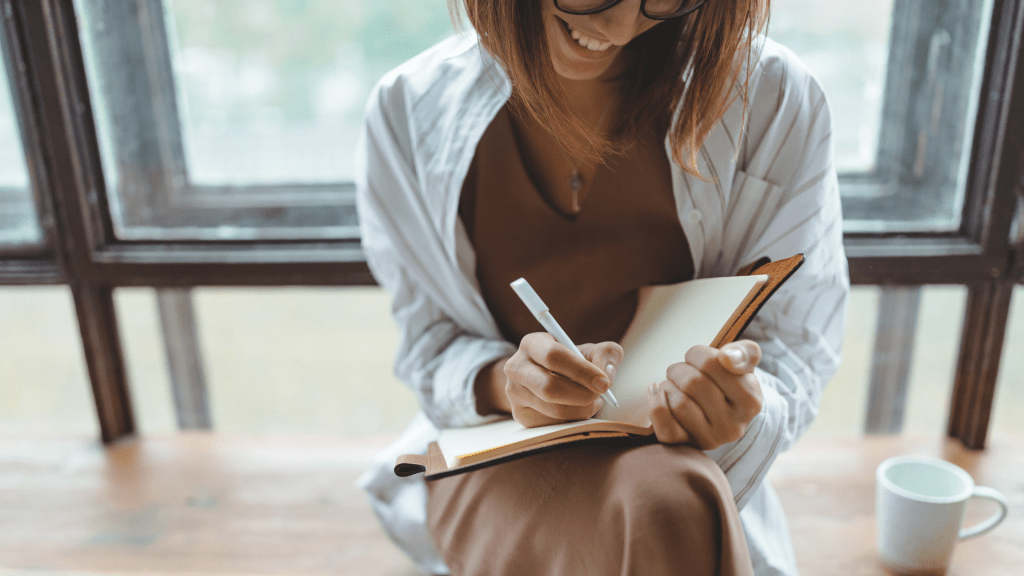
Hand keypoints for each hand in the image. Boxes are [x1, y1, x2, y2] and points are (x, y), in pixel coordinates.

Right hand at [503, 333, 623, 427]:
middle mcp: (516, 367)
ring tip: (592, 400)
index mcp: (532, 344)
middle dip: (582, 395)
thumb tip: (606, 374)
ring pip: (554, 410)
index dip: (581, 371)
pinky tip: (577, 409)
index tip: (605, 383)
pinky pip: (553, 425)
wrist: (550, 378)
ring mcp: (514, 393)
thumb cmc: (574, 362)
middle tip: (600, 396)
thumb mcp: (591, 351)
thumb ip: (606, 354)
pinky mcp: (520, 415)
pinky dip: (573, 420)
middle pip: (549, 388)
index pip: (554, 356)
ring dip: (582, 409)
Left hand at [647, 340, 762, 449]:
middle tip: (680, 370)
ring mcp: (711, 439)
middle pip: (692, 383)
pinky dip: (656, 405)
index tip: (696, 356)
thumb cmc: (728, 382)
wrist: (721, 414)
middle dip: (679, 369)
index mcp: (751, 401)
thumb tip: (728, 357)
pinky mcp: (688, 447)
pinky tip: (656, 392)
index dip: (697, 353)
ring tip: (674, 384)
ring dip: (668, 385)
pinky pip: (665, 427)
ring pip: (678, 403)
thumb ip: (744, 353)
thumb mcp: (743, 364)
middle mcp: (734, 425)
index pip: (711, 363)